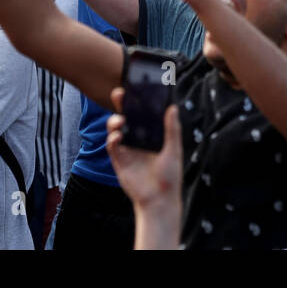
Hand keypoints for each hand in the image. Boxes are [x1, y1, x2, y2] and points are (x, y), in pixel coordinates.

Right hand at [106, 87, 182, 208]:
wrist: (158, 200)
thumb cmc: (170, 176)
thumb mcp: (174, 150)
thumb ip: (172, 129)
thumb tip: (173, 107)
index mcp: (152, 134)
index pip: (144, 113)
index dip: (139, 100)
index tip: (136, 87)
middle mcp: (139, 138)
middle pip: (127, 116)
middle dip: (122, 104)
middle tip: (120, 93)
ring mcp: (128, 148)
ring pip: (116, 127)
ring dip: (115, 120)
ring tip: (120, 120)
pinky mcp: (119, 159)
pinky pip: (112, 145)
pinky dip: (113, 138)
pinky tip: (117, 137)